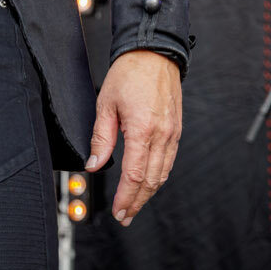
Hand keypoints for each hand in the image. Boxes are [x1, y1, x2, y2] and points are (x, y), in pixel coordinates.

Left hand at [86, 50, 182, 225]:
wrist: (154, 53)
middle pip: (151, 180)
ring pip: (163, 173)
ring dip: (149, 193)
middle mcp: (162, 134)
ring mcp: (172, 133)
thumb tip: (94, 165)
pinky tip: (149, 182)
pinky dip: (159, 176)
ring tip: (135, 205)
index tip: (118, 211)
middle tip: (125, 216)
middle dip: (137, 202)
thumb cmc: (129, 74)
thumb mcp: (105, 104)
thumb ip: (101, 138)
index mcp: (142, 129)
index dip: (126, 197)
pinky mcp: (176, 129)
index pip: (134, 174)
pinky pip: (169, 160)